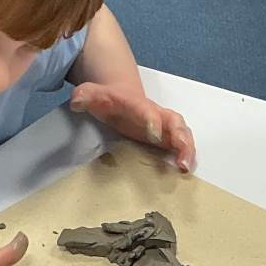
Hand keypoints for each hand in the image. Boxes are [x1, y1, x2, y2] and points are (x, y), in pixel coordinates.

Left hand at [69, 82, 195, 171]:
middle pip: (174, 121)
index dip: (153, 121)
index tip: (155, 136)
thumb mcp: (92, 94)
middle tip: (181, 155)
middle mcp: (156, 114)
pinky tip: (183, 171)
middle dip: (180, 137)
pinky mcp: (166, 137)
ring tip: (185, 168)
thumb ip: (85, 95)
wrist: (120, 96)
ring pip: (183, 133)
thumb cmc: (107, 100)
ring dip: (187, 149)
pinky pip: (181, 145)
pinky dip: (186, 156)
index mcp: (137, 104)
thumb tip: (77, 101)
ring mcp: (163, 126)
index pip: (148, 110)